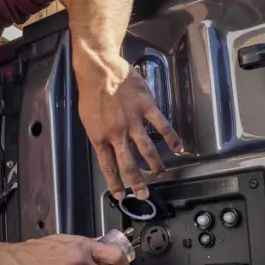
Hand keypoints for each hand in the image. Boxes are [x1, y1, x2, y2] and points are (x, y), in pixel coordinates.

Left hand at [75, 53, 182, 200]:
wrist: (100, 69)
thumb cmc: (91, 91)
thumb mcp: (88, 118)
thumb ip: (99, 134)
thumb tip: (106, 147)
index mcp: (100, 137)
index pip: (108, 166)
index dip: (114, 183)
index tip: (119, 195)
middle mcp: (117, 133)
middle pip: (129, 164)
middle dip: (137, 183)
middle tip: (143, 195)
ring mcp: (133, 121)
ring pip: (147, 149)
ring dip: (155, 165)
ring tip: (160, 174)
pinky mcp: (146, 107)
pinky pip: (161, 126)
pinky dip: (171, 138)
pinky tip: (177, 147)